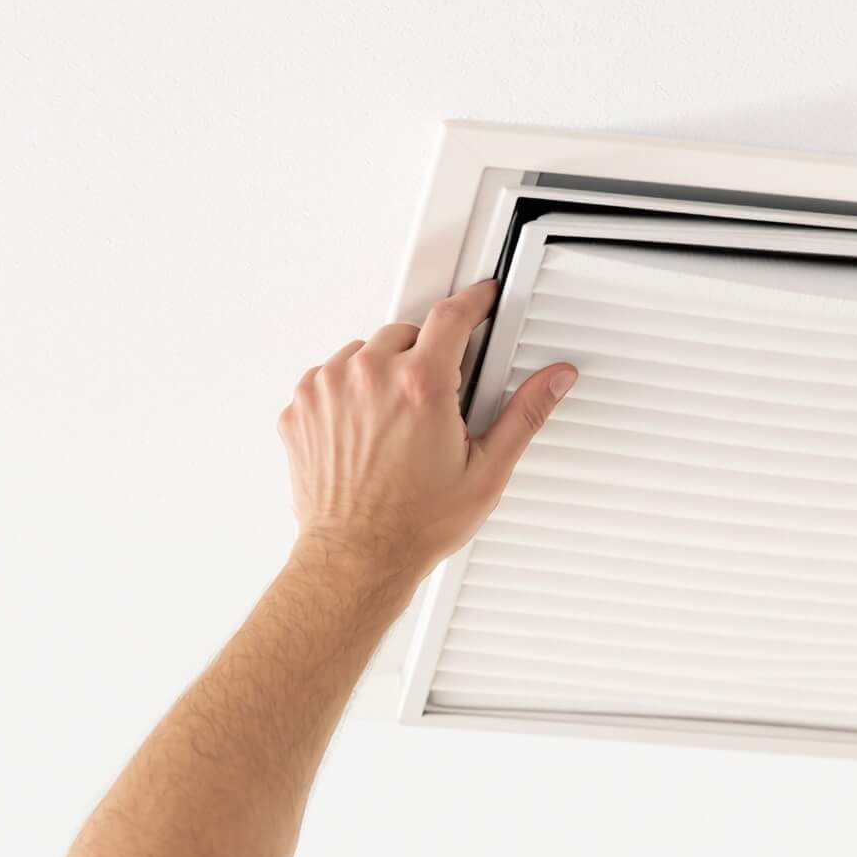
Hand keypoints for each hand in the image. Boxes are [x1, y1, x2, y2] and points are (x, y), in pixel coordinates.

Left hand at [277, 277, 575, 583]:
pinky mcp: (302, 406)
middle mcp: (370, 376)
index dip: (473, 301)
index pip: (452, 316)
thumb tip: (554, 380)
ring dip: (383, 374)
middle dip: (425, 359)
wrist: (357, 558)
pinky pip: (329, 377)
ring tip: (397, 424)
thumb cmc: (415, 526)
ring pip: (364, 352)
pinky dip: (348, 394)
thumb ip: (524, 415)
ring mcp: (329, 388)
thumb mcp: (486, 472)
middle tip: (435, 405)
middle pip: (406, 334)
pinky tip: (366, 432)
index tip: (481, 298)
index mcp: (420, 386)